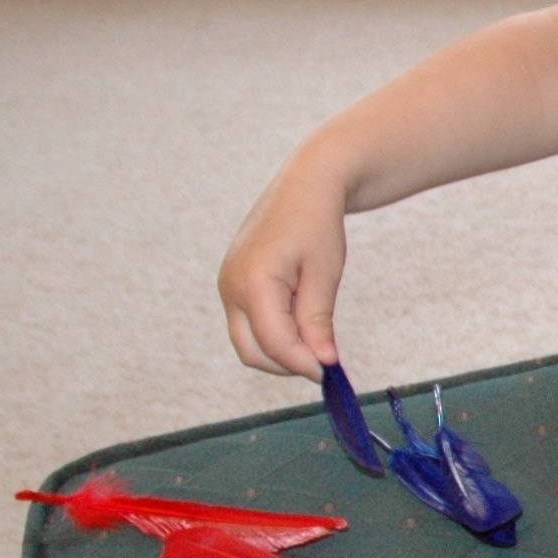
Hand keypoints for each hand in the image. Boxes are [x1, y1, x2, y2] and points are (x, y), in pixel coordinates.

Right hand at [218, 162, 347, 379]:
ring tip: (316, 334)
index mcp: (252, 283)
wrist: (304, 187)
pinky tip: (302, 320)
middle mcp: (230, 288)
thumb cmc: (318, 225)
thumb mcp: (324, 274)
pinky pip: (248, 325)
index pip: (274, 344)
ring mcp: (226, 287)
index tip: (331, 371)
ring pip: (248, 343)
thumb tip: (322, 363)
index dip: (303, 364)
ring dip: (281, 351)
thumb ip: (318, 322)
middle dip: (288, 364)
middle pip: (252, 352)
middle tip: (325, 360)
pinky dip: (275, 334)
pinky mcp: (232, 286)